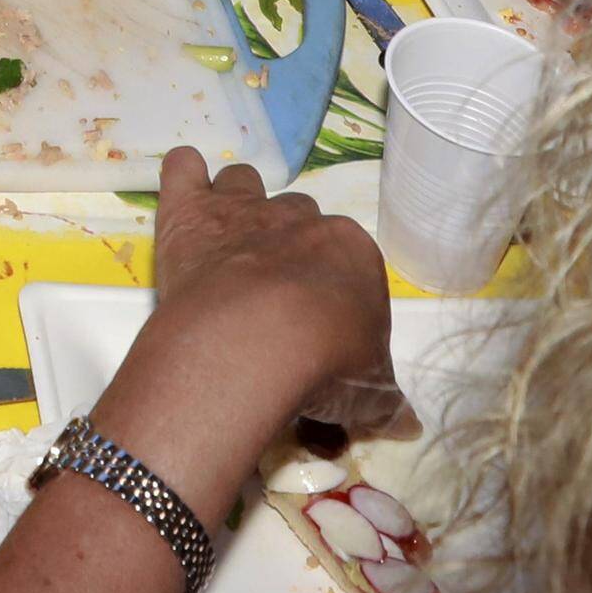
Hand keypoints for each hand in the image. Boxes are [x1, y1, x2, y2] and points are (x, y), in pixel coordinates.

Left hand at [99, 150, 401, 509]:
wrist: (256, 342)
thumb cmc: (327, 366)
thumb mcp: (370, 395)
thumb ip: (386, 403)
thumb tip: (408, 425)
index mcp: (352, 252)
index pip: (347, 262)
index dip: (332, 294)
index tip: (319, 329)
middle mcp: (300, 220)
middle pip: (297, 219)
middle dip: (286, 248)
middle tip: (270, 297)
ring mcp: (242, 210)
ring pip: (244, 184)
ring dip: (236, 206)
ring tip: (226, 247)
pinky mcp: (189, 211)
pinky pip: (184, 167)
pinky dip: (183, 176)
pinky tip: (184, 198)